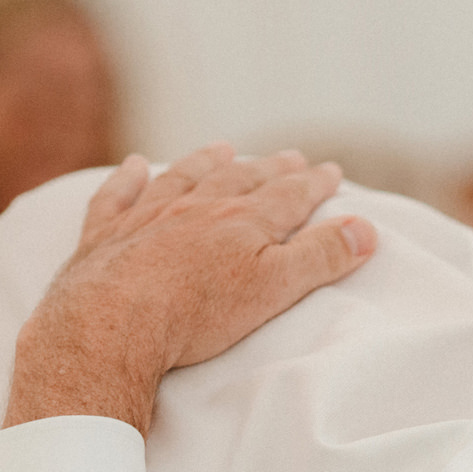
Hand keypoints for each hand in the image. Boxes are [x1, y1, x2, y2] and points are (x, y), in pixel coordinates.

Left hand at [4, 145, 376, 434]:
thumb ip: (322, 256)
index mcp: (244, 221)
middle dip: (270, 168)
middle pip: (241, 179)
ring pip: (184, 178)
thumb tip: (366, 227)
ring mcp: (149, 217)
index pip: (289, 195)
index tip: (332, 171)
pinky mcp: (106, 236)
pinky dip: (128, 178)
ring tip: (223, 147)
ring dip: (206, 161)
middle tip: (290, 156)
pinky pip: (118, 196)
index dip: (314, 184)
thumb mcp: (276, 289)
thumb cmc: (199, 312)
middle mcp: (198, 207)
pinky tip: (135, 165)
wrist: (112, 323)